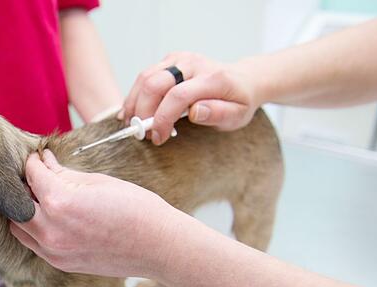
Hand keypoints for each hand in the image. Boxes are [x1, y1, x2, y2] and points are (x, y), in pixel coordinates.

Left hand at [10, 150, 175, 277]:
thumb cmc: (135, 208)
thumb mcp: (97, 181)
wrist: (158, 246)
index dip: (33, 161)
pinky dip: (33, 229)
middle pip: (17, 202)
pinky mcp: (60, 263)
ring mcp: (53, 250)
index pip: (32, 174)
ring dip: (23, 210)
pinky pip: (34, 243)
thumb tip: (44, 162)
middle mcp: (50, 229)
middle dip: (24, 185)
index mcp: (59, 202)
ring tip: (40, 197)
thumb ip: (63, 173)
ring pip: (19, 227)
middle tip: (36, 175)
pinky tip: (49, 217)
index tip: (37, 156)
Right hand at [121, 52, 259, 143]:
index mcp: (212, 78)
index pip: (177, 96)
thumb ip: (218, 114)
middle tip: (142, 133)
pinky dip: (135, 95)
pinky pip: (145, 76)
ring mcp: (179, 59)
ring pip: (145, 77)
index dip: (162, 119)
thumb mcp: (238, 115)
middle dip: (142, 111)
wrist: (243, 80)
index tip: (158, 137)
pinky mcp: (169, 60)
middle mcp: (193, 63)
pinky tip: (133, 112)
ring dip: (134, 103)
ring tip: (134, 125)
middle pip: (154, 83)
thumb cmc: (238, 101)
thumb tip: (195, 112)